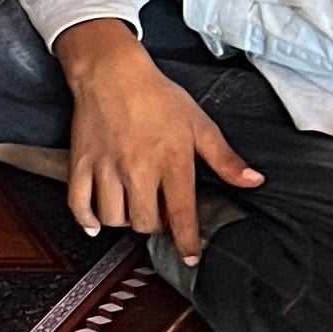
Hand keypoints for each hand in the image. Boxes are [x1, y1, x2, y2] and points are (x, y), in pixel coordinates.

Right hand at [60, 22, 262, 262]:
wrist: (112, 74)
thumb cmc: (158, 97)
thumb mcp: (200, 125)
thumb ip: (225, 159)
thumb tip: (254, 181)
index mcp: (171, 162)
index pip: (180, 213)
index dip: (187, 241)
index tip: (191, 257)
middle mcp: (137, 170)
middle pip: (143, 222)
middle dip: (153, 225)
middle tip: (156, 212)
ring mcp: (105, 168)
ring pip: (113, 217)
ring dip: (123, 220)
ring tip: (130, 208)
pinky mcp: (80, 164)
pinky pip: (78, 203)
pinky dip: (86, 219)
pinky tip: (96, 223)